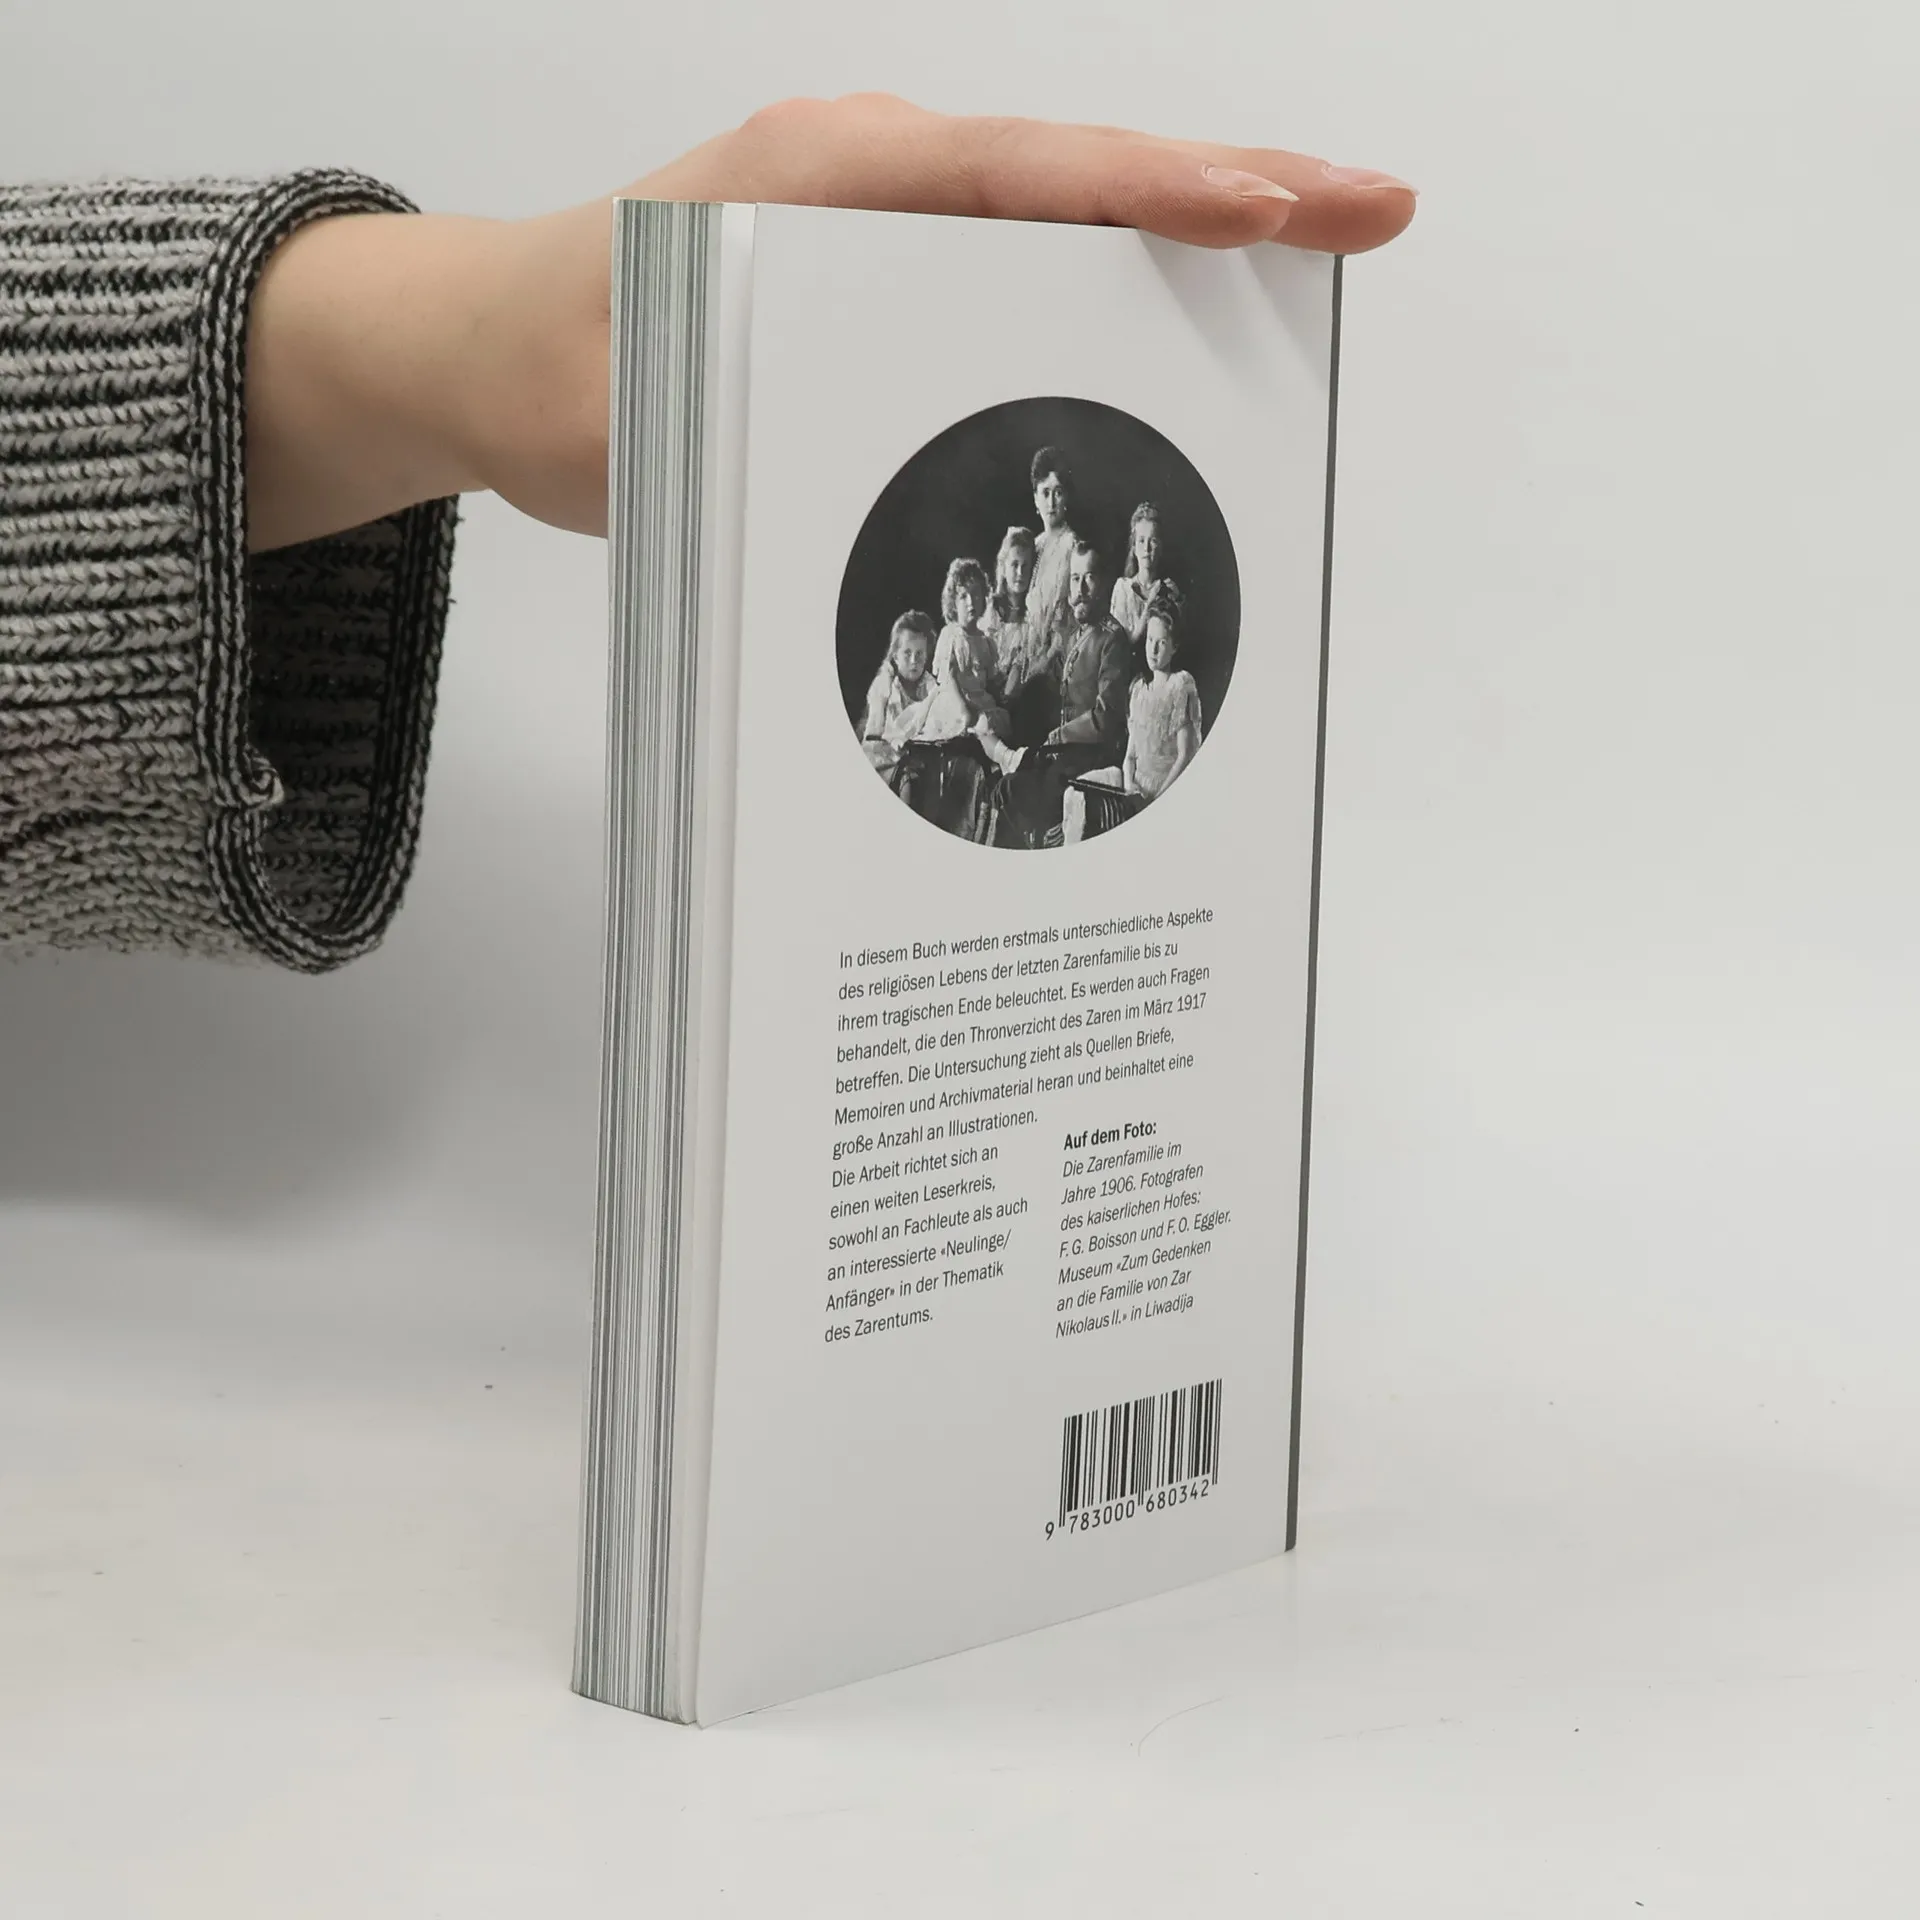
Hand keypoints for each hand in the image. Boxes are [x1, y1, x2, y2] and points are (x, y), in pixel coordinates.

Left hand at [246, 95, 1415, 550]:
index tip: (1260, 206)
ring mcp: (885, 216)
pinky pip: (1027, 256)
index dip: (1142, 193)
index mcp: (812, 180)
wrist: (487, 348)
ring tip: (1326, 245)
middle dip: (1232, 186)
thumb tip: (857, 476)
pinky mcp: (889, 266)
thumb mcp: (620, 414)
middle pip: (1076, 174)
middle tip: (1374, 207)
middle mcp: (867, 177)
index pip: (1010, 174)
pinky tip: (1193, 307)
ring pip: (1066, 210)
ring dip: (1196, 225)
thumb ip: (735, 427)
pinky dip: (1122, 270)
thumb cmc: (547, 368)